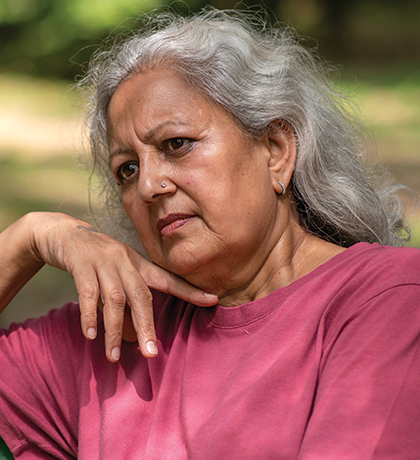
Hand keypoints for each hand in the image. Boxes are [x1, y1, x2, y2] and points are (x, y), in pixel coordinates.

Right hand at [27, 213, 217, 361]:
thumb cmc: (99, 260)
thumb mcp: (120, 271)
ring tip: (114, 357)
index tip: (213, 300)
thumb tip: (136, 334)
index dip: (190, 290)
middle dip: (147, 325)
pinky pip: (87, 292)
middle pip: (141, 296)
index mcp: (138, 264)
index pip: (168, 279)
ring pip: (114, 299)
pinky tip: (91, 335)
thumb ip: (130, 297)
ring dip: (114, 330)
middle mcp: (125, 262)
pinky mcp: (81, 264)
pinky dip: (89, 315)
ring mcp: (103, 262)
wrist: (66, 233)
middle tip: (152, 354)